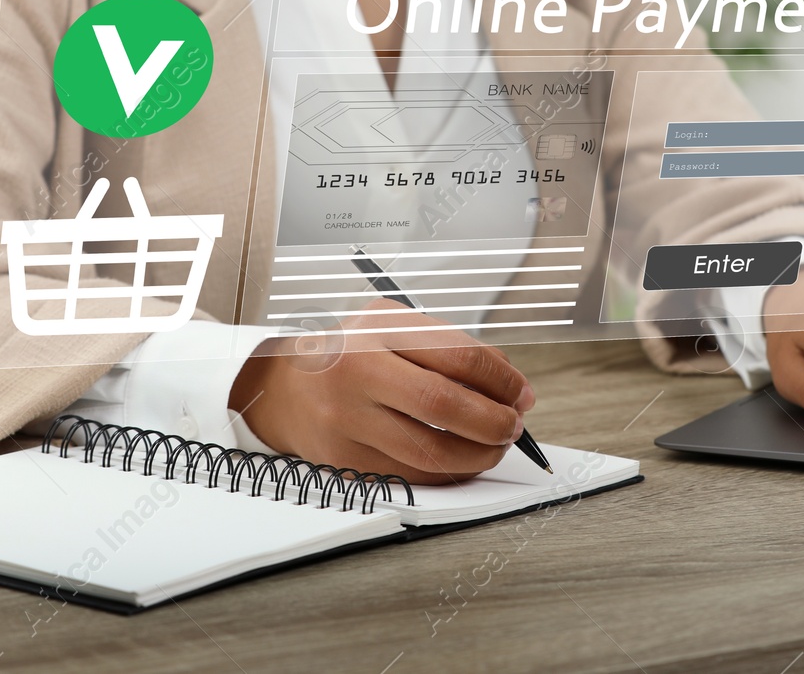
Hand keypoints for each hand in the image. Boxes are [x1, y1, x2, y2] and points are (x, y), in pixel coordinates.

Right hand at [229, 300, 536, 483]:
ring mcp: (348, 423)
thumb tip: (508, 382)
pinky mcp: (345, 462)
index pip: (458, 356)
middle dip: (495, 422)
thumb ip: (449, 345)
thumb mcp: (393, 326)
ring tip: (494, 445)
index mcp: (377, 332)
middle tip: (513, 425)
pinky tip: (462, 461)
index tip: (520, 392)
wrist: (282, 388)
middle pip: (445, 407)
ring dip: (478, 456)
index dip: (502, 380)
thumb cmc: (348, 353)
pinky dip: (448, 474)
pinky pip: (412, 477)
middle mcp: (358, 375)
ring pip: (432, 454)